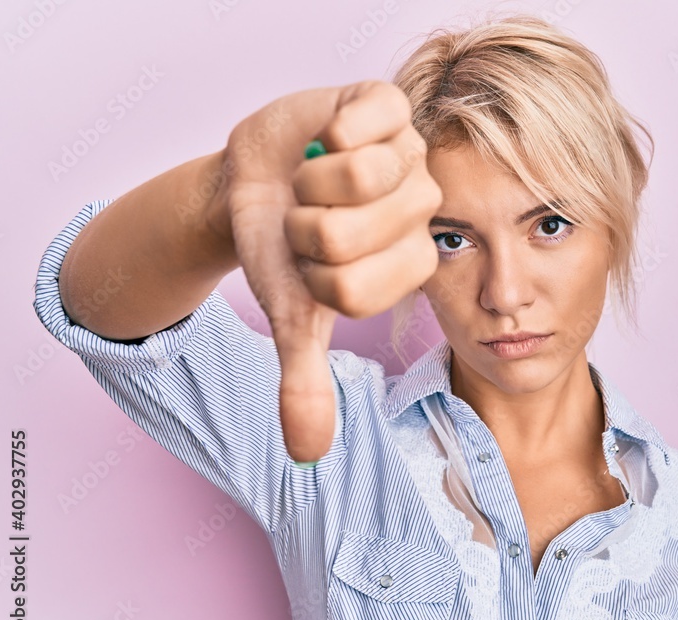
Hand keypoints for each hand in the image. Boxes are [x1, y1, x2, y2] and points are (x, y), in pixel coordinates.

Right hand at [219, 81, 442, 461]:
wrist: (254, 183)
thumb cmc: (281, 250)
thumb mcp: (293, 316)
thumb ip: (305, 381)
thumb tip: (308, 455)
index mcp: (414, 263)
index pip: (356, 290)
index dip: (312, 278)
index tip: (311, 264)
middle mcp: (423, 208)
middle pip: (352, 235)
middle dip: (302, 232)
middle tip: (306, 218)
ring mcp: (410, 152)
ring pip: (359, 178)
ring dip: (309, 184)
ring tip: (313, 179)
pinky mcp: (388, 105)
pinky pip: (367, 121)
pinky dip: (325, 131)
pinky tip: (326, 135)